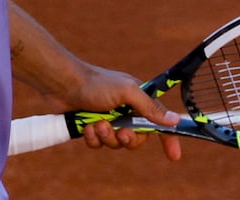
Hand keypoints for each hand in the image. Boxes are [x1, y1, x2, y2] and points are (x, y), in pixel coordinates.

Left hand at [69, 65, 183, 161]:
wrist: (63, 85)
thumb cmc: (96, 84)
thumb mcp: (127, 92)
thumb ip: (150, 108)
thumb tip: (175, 120)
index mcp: (138, 100)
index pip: (158, 122)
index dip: (167, 139)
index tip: (174, 156)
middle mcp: (125, 112)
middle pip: (136, 139)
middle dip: (128, 139)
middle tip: (120, 131)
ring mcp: (108, 120)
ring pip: (116, 144)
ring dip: (107, 137)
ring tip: (97, 124)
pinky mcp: (92, 128)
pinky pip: (98, 144)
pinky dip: (93, 138)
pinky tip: (86, 127)